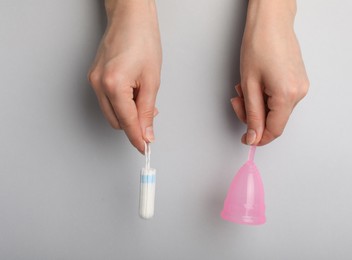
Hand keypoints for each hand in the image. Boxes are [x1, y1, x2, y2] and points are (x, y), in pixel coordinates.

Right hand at [88, 0, 161, 153]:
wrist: (130, 19)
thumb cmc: (142, 41)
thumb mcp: (152, 80)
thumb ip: (148, 111)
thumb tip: (146, 133)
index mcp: (113, 85)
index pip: (127, 122)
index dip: (138, 138)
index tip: (146, 148)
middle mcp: (99, 85)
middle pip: (117, 121)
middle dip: (135, 123)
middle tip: (151, 115)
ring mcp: (94, 81)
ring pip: (112, 112)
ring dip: (129, 113)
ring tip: (144, 95)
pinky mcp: (94, 77)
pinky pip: (108, 100)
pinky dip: (122, 102)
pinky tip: (134, 92)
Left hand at [231, 0, 308, 145]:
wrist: (270, 22)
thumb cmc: (258, 45)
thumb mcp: (249, 85)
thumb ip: (252, 115)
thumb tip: (253, 137)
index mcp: (287, 95)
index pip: (274, 130)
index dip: (257, 137)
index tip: (245, 139)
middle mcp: (299, 93)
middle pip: (274, 120)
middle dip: (252, 115)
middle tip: (238, 100)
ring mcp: (301, 86)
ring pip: (276, 109)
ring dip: (258, 104)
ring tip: (246, 86)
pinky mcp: (298, 81)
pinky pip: (281, 99)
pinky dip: (266, 96)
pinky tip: (256, 83)